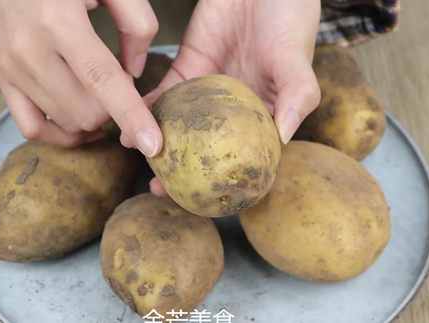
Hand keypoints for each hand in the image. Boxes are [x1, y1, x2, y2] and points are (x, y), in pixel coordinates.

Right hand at [0, 0, 162, 156]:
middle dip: (116, 109)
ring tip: (103, 96)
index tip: (153, 145)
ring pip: (66, 122)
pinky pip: (32, 127)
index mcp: (59, 22)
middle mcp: (29, 50)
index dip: (131, 116)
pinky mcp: (1, 77)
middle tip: (121, 85)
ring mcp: (11, 68)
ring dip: (94, 118)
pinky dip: (61, 133)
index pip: (102, 81)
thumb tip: (136, 71)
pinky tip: (81, 122)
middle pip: (87, 111)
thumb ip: (135, 22)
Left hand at [133, 0, 322, 195]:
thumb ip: (296, 94)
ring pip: (179, 125)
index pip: (242, 158)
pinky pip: (166, 91)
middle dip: (180, 171)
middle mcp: (232, 110)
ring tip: (135, 153)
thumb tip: (284, 136)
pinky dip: (148, 104)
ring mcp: (208, 90)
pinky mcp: (189, 66)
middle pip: (203, 150)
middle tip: (157, 187)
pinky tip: (130, 115)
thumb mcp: (298, 58)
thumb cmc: (290, 19)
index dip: (222, 182)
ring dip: (157, 141)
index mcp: (262, 116)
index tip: (201, 201)